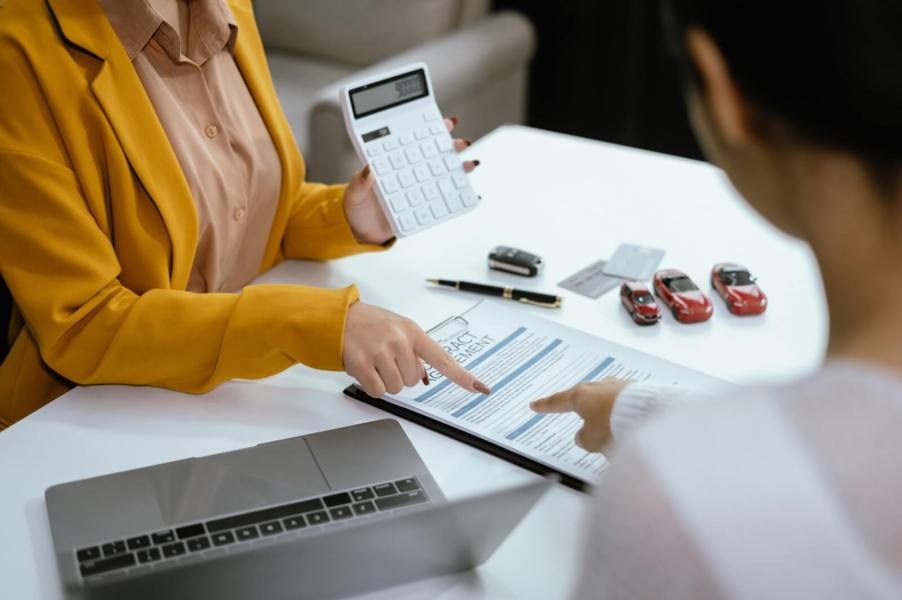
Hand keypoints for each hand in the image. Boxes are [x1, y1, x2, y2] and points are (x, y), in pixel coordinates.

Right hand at [342, 302, 490, 397]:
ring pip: (396, 388)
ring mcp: (381, 352)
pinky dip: (372, 386)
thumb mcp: (398, 329)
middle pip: (413, 380)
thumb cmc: (370, 324)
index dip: (462, 376)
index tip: (480, 388)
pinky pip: (378, 391)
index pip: (443, 358)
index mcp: (413, 332)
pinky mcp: (363, 363)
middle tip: (385, 358)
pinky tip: (365, 369)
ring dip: (385, 381)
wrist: (339, 317)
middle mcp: (400, 341)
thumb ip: (414, 350)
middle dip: (399, 374)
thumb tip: (424, 378)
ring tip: (374, 361)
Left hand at [344, 117, 480, 244]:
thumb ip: (361, 182)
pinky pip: (445, 200)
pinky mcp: (425, 206)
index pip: (415, 140)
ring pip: (445, 174)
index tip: (445, 123)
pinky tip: (473, 194)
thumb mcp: (355, 193)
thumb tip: (368, 170)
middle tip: (461, 142)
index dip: (431, 129)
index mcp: (395, 162)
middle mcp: (411, 172)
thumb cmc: (357, 208)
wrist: (363, 232)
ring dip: (461, 167)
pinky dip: (461, 196)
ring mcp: (420, 189)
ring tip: (470, 164)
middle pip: (436, 154)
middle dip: (452, 145)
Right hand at [529, 378, 632, 451]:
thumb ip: (583, 438)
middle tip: (576, 414)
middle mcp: (599, 387)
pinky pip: (623, 403)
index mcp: (581, 396)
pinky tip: (627, 422)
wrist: (648, 416)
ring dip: (604, 412)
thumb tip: (584, 436)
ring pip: (605, 400)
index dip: (546, 406)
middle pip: (584, 398)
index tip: (536, 405)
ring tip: (609, 428)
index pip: (558, 402)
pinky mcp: (636, 391)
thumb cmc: (614, 425)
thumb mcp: (591, 440)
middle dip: (580, 408)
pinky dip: (621, 412)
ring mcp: (618, 387)